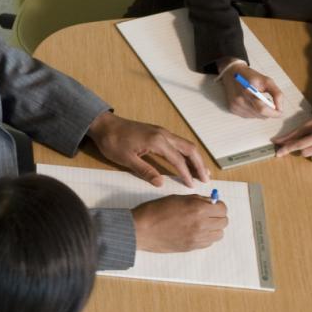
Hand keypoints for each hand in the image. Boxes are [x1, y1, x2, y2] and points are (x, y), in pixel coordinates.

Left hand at [87, 112, 210, 187]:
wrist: (104, 125)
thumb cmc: (112, 142)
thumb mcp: (126, 160)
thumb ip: (145, 171)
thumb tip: (161, 183)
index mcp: (157, 142)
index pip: (178, 160)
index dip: (187, 174)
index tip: (192, 186)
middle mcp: (164, 134)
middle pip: (189, 149)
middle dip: (199, 165)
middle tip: (206, 179)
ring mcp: (162, 132)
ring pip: (186, 144)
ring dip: (195, 158)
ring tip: (202, 172)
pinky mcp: (159, 132)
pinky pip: (179, 142)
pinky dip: (187, 152)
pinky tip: (188, 161)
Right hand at [133, 195, 225, 251]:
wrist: (140, 230)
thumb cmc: (154, 211)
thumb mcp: (177, 198)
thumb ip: (196, 200)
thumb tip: (210, 202)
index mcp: (198, 209)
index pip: (223, 209)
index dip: (218, 206)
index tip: (212, 206)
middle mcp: (201, 224)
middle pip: (224, 222)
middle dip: (218, 217)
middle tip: (208, 215)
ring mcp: (197, 238)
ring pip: (219, 234)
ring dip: (214, 228)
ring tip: (202, 225)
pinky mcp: (191, 247)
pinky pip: (209, 243)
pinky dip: (206, 237)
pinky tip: (195, 232)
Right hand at [217, 60, 282, 118]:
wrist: (231, 74)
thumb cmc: (251, 77)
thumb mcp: (267, 81)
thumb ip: (277, 94)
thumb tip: (280, 109)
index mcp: (248, 90)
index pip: (262, 109)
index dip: (273, 113)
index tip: (280, 112)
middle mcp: (239, 100)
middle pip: (260, 114)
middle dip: (269, 111)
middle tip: (271, 103)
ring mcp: (235, 105)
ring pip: (255, 116)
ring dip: (261, 112)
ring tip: (259, 100)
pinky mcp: (232, 109)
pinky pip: (248, 116)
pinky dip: (253, 111)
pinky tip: (251, 102)